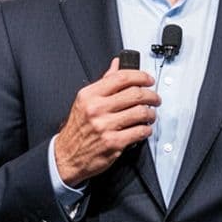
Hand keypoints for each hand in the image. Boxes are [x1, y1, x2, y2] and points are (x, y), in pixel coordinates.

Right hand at [54, 58, 160, 185]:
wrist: (66, 156)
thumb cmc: (77, 129)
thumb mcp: (84, 101)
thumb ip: (103, 83)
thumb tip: (116, 64)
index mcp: (89, 95)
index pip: (121, 77)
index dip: (140, 76)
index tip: (148, 80)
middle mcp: (96, 109)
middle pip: (135, 94)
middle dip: (151, 95)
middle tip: (155, 98)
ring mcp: (105, 126)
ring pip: (141, 112)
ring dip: (151, 113)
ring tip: (150, 114)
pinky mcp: (114, 143)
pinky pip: (139, 131)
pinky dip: (147, 129)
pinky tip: (144, 128)